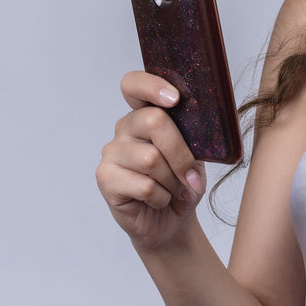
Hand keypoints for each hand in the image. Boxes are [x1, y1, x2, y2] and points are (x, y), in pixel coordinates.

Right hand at [96, 71, 207, 251]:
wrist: (171, 221)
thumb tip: (200, 136)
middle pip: (153, 121)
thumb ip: (194, 139)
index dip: (152, 86)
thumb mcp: (196, 157)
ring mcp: (112, 152)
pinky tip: (159, 200)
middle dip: (181, 153)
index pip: (134, 85)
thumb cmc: (182, 184)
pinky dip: (161, 198)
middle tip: (192, 177)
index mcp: (145, 113)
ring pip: (151, 158)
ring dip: (173, 181)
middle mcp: (125, 128)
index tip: (175, 99)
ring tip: (176, 191)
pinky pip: (144, 185)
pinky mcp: (105, 177)